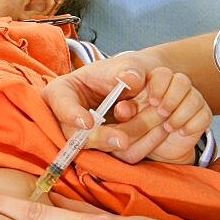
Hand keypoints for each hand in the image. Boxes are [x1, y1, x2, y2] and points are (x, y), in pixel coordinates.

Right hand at [42, 55, 210, 164]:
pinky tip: (159, 132)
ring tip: (154, 127)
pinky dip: (139, 144)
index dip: (71, 114)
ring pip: (98, 148)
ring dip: (123, 140)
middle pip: (75, 135)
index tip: (87, 122)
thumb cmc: (120, 71)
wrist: (134, 88)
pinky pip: (117, 155)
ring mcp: (84, 137)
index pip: (60, 103)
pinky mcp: (105, 149)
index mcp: (62, 92)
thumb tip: (131, 80)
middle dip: (100, 138)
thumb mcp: (123, 64)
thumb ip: (128, 70)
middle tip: (122, 140)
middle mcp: (69, 119)